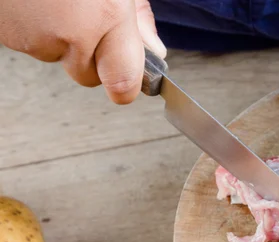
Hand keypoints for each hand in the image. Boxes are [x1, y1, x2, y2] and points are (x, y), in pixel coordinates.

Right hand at [0, 0, 165, 103]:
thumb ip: (138, 16)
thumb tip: (155, 50)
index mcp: (103, 15)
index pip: (123, 85)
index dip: (127, 86)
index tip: (129, 83)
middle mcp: (68, 33)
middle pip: (87, 74)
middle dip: (92, 54)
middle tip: (88, 16)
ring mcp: (33, 36)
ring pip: (57, 55)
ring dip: (62, 36)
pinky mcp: (6, 33)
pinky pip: (31, 41)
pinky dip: (37, 25)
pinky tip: (39, 0)